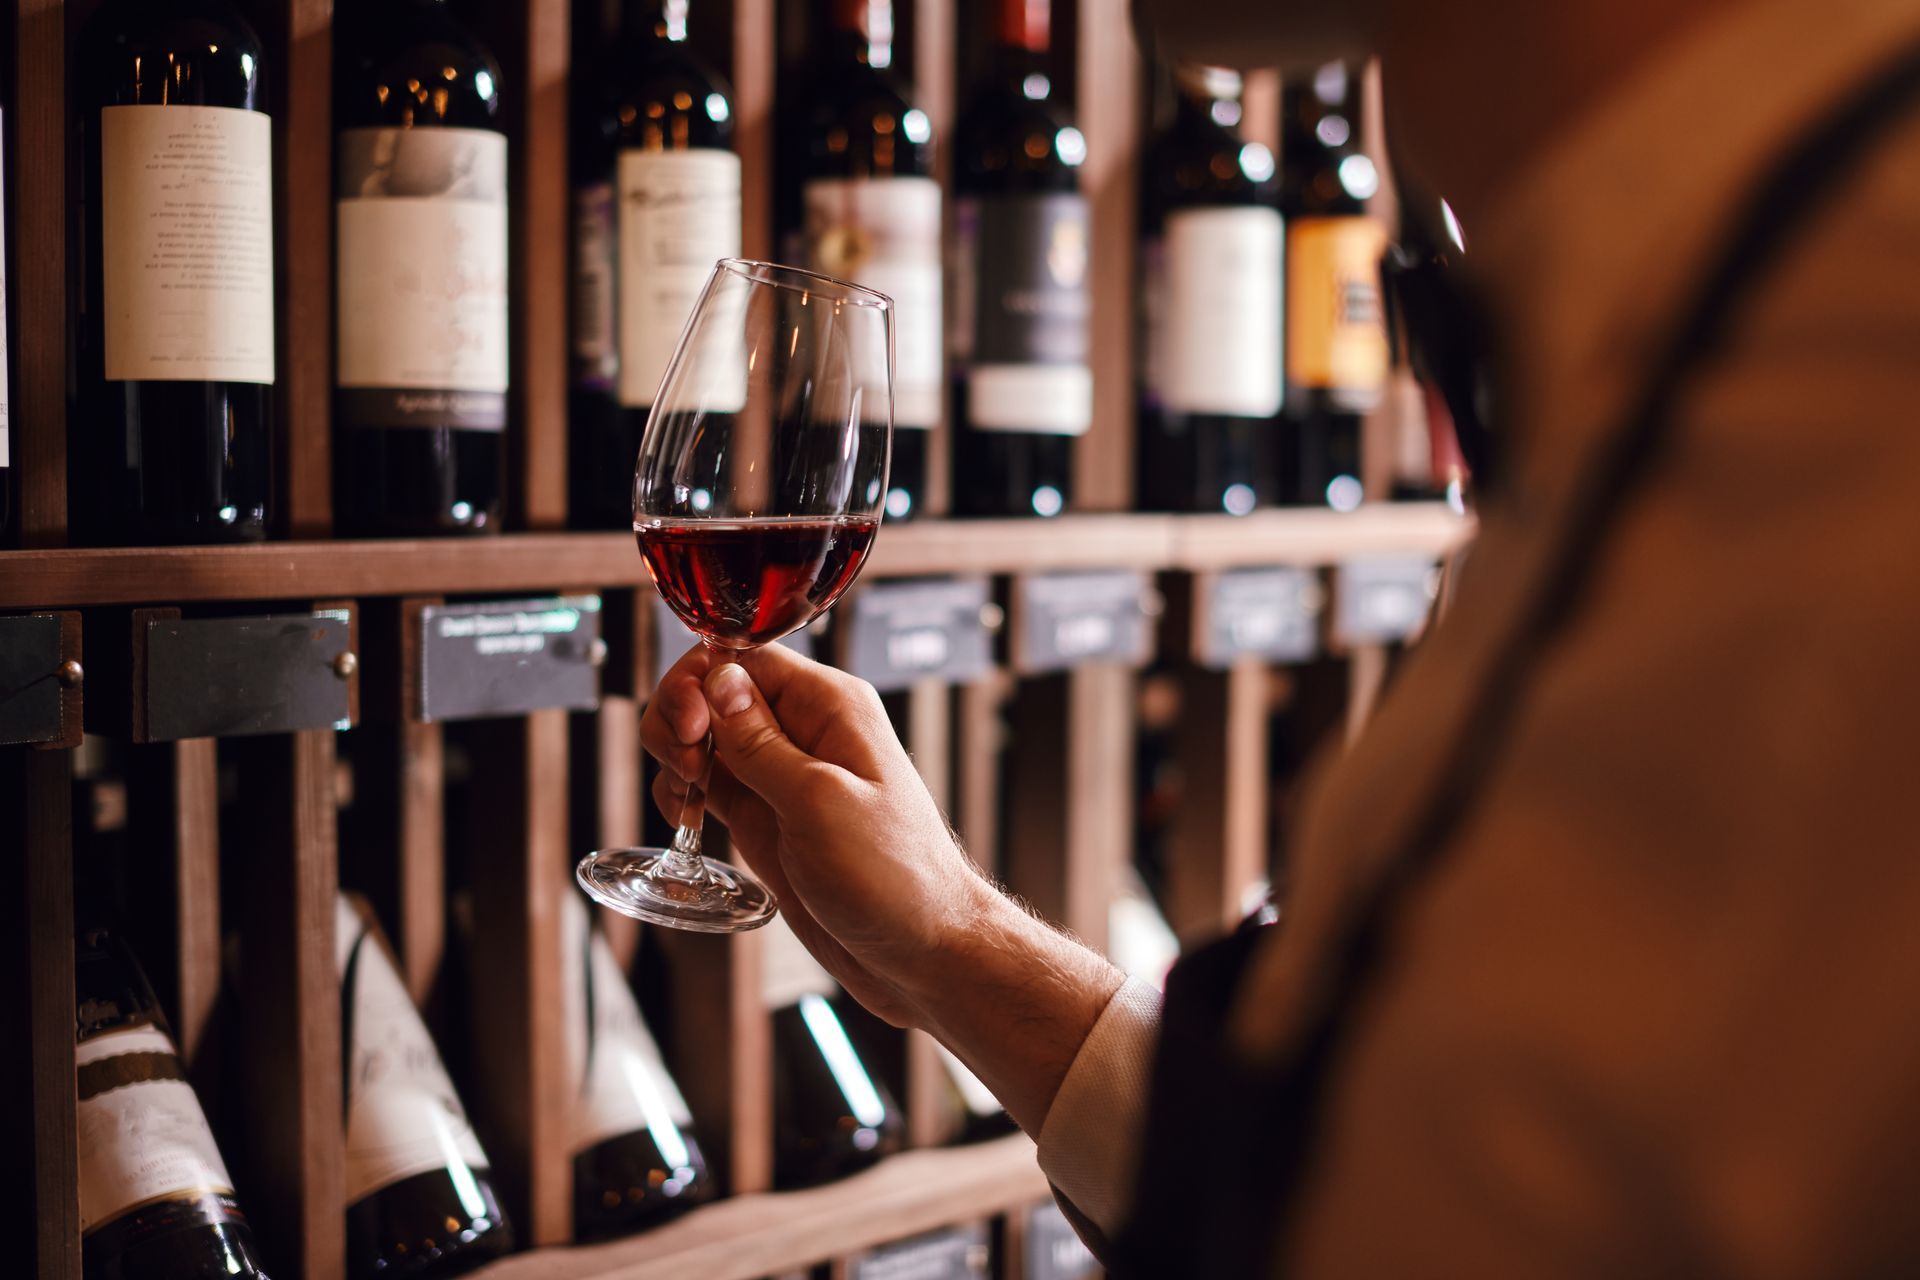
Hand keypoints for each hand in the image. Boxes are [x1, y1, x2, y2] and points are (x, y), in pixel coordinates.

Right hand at [642, 643, 997, 1027]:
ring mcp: (782, 776)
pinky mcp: (766, 818)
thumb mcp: (820, 803)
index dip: (701, 681)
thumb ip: (761, 743)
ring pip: (705, 736)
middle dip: (681, 716)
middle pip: (715, 690)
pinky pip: (709, 784)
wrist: (920, 952)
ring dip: (676, 754)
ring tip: (685, 796)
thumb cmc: (895, 879)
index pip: (745, 657)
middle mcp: (805, 732)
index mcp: (831, 708)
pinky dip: (682, 792)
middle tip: (685, 765)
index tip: (689, 728)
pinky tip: (684, 816)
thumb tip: (718, 680)